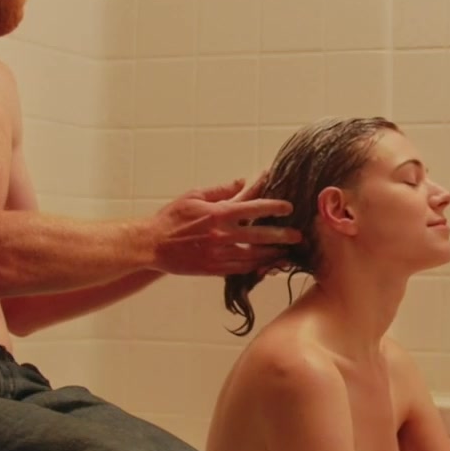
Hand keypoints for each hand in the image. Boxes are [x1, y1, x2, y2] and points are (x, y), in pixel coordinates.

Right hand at [147, 173, 298, 276]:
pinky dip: (255, 267)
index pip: (253, 208)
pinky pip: (241, 269)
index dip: (274, 207)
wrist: (152, 245)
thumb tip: (243, 181)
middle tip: (297, 236)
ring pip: (253, 256)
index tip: (288, 208)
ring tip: (286, 253)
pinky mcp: (213, 269)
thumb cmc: (172, 218)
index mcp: (218, 214)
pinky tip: (265, 265)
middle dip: (281, 236)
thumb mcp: (195, 196)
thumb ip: (221, 190)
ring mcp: (218, 255)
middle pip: (259, 235)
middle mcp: (221, 235)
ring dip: (272, 255)